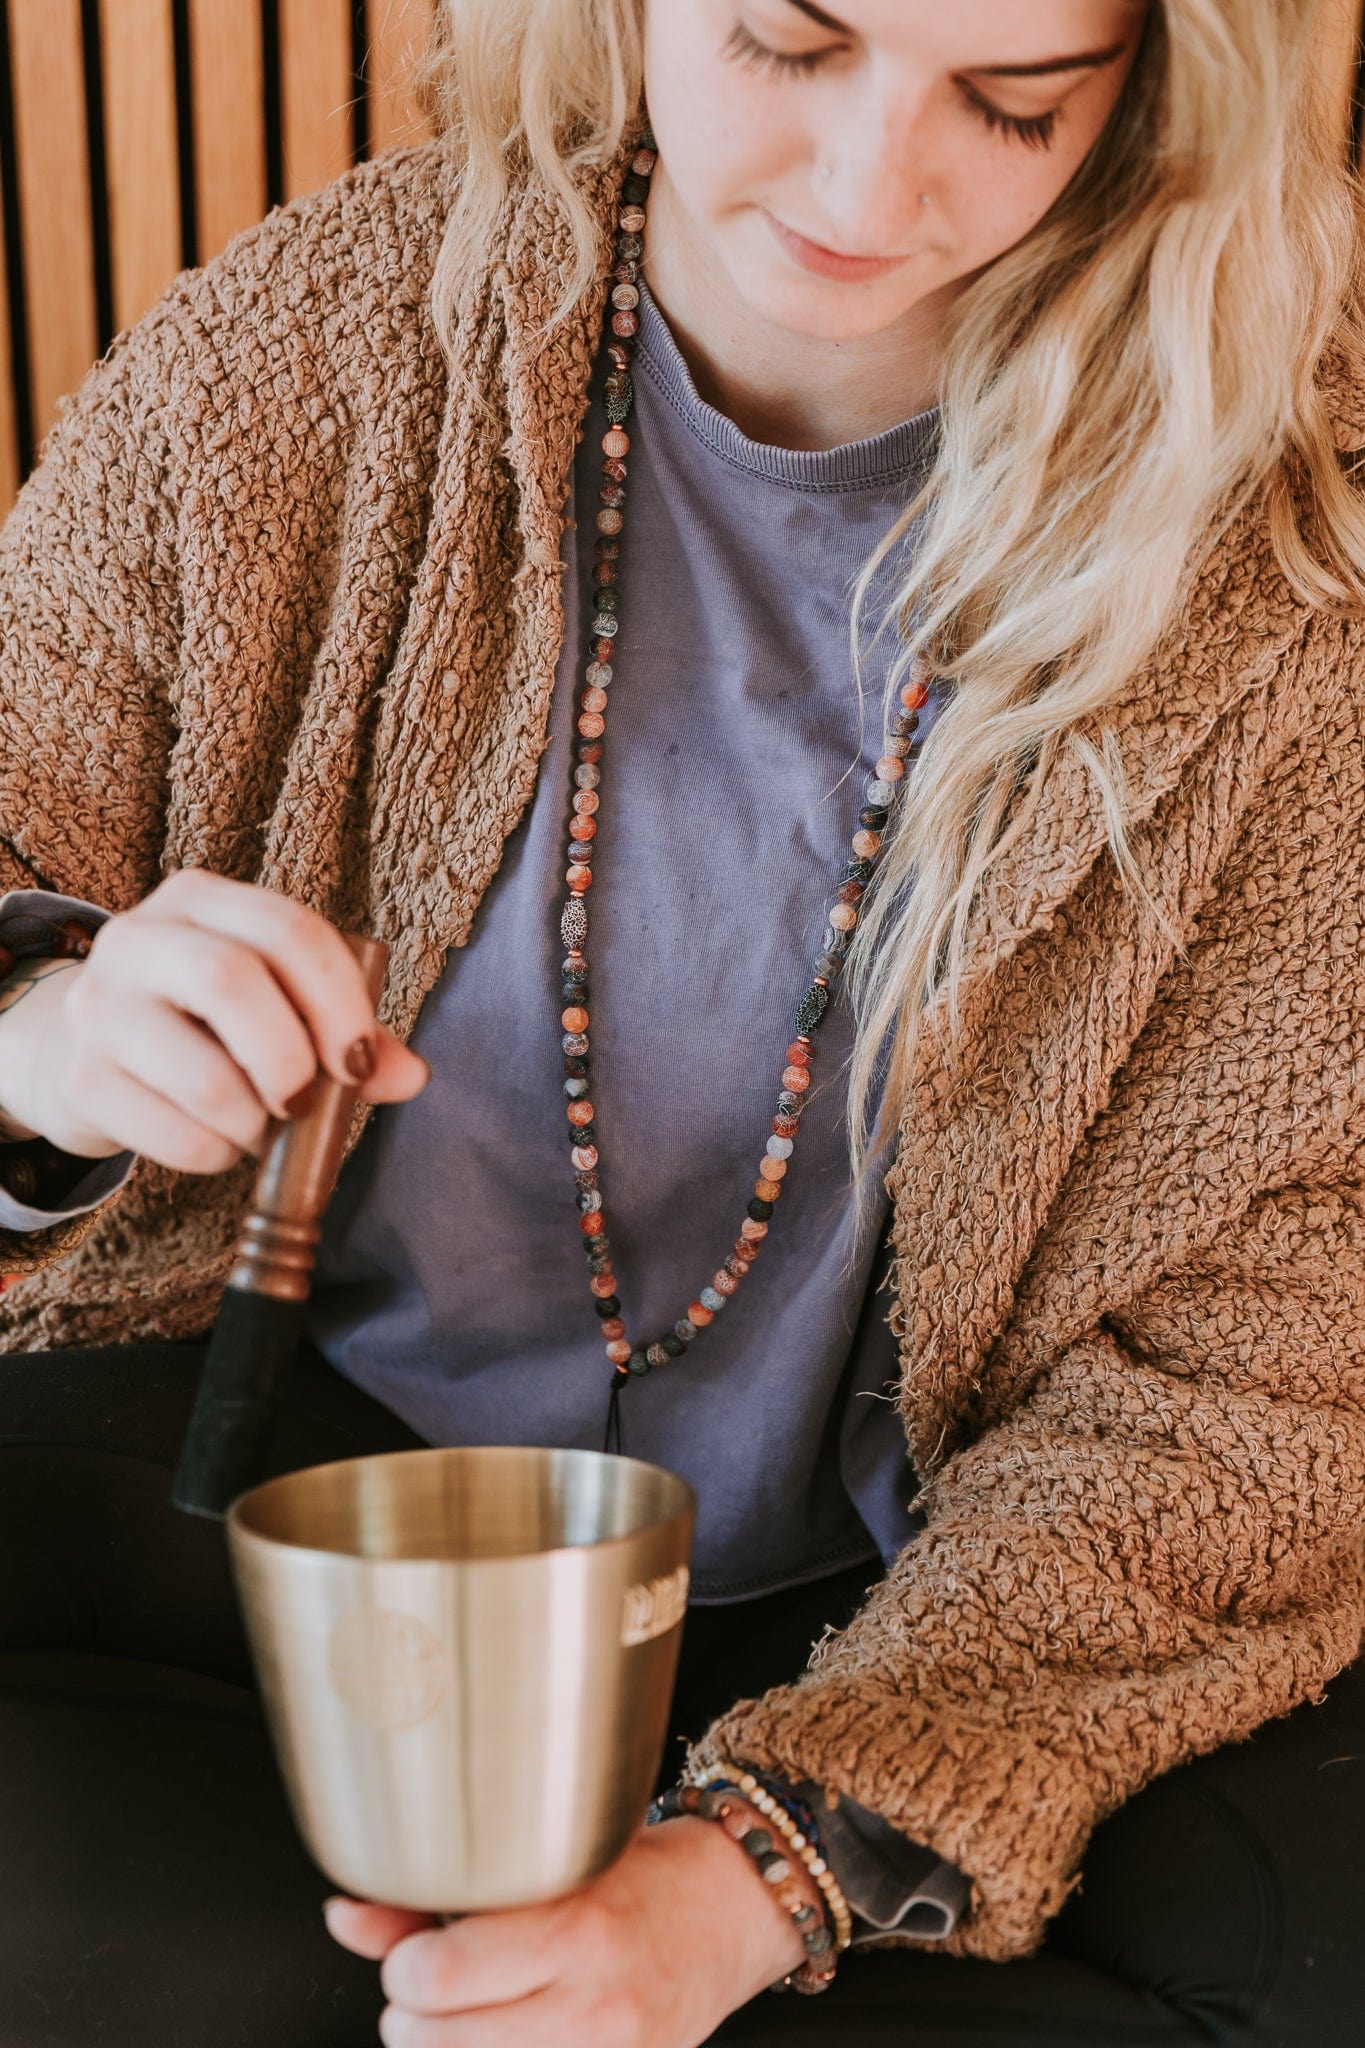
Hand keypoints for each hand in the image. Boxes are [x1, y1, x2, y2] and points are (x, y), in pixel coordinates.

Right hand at [0, 870, 427, 1167]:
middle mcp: (140, 937)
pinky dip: (218, 1154)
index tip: (358, 1062)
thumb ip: (348, 1033)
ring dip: (256, 1123)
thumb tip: (411, 1076)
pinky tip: (219, 1143)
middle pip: (231, 983)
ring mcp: (99, 1006)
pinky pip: (176, 1135)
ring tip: (260, 1129)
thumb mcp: (274, 1003)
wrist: (82, 1050)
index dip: (340, 1001)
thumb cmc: (204, 1023)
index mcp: (201, 901)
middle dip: (292, 1061)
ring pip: (206, 1076)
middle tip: (305, 1104)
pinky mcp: (81, 1078)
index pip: (288, 930)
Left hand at [324, 1815, 811, 2047]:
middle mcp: (597, 2003)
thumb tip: (345, 1916)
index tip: (414, 1954)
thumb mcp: (550, 1861)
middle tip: (430, 1993)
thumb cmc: (640, 1873)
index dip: (403, 1969)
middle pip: (443, 2041)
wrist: (733, 1909)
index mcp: (577, 1927)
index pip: (441, 1973)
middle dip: (412, 2019)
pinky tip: (501, 2037)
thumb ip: (438, 1893)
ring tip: (463, 2019)